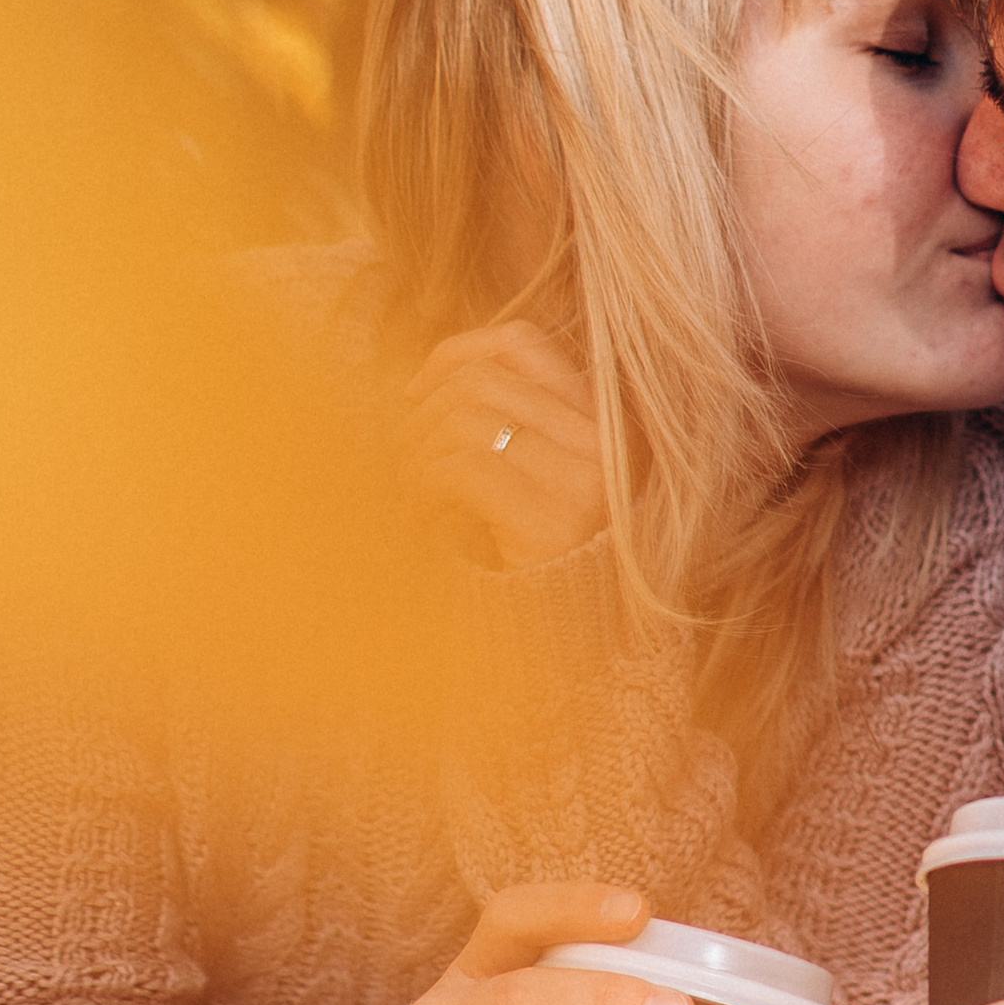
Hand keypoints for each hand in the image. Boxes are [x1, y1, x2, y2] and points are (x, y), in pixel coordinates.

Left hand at [401, 320, 609, 570]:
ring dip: (415, 455)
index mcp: (600, 424)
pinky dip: (422, 489)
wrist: (575, 659)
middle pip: (481, 381)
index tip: (414, 395)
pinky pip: (461, 469)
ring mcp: (585, 479)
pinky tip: (420, 522)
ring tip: (410, 496)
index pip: (524, 346)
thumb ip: (502, 430)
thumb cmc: (536, 567)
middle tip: (401, 465)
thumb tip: (422, 388)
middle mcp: (602, 443)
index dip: (456, 355)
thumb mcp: (528, 483)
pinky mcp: (555, 520)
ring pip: (464, 419)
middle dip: (419, 416)